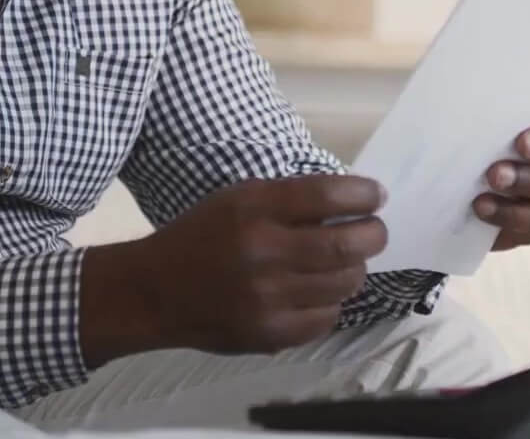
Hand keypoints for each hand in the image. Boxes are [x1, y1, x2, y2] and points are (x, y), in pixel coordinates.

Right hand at [80, 175, 385, 363]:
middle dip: (374, 234)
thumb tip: (354, 201)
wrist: (154, 292)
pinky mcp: (270, 335)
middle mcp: (263, 252)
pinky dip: (331, 301)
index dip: (363, 194)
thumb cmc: (202, 236)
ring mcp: (268, 299)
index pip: (328, 196)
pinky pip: (326, 318)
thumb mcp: (239, 199)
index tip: (376, 196)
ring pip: (344, 283)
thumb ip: (292, 199)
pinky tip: (318, 291)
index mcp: (253, 209)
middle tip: (374, 230)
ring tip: (344, 261)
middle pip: (347, 245)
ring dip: (354, 268)